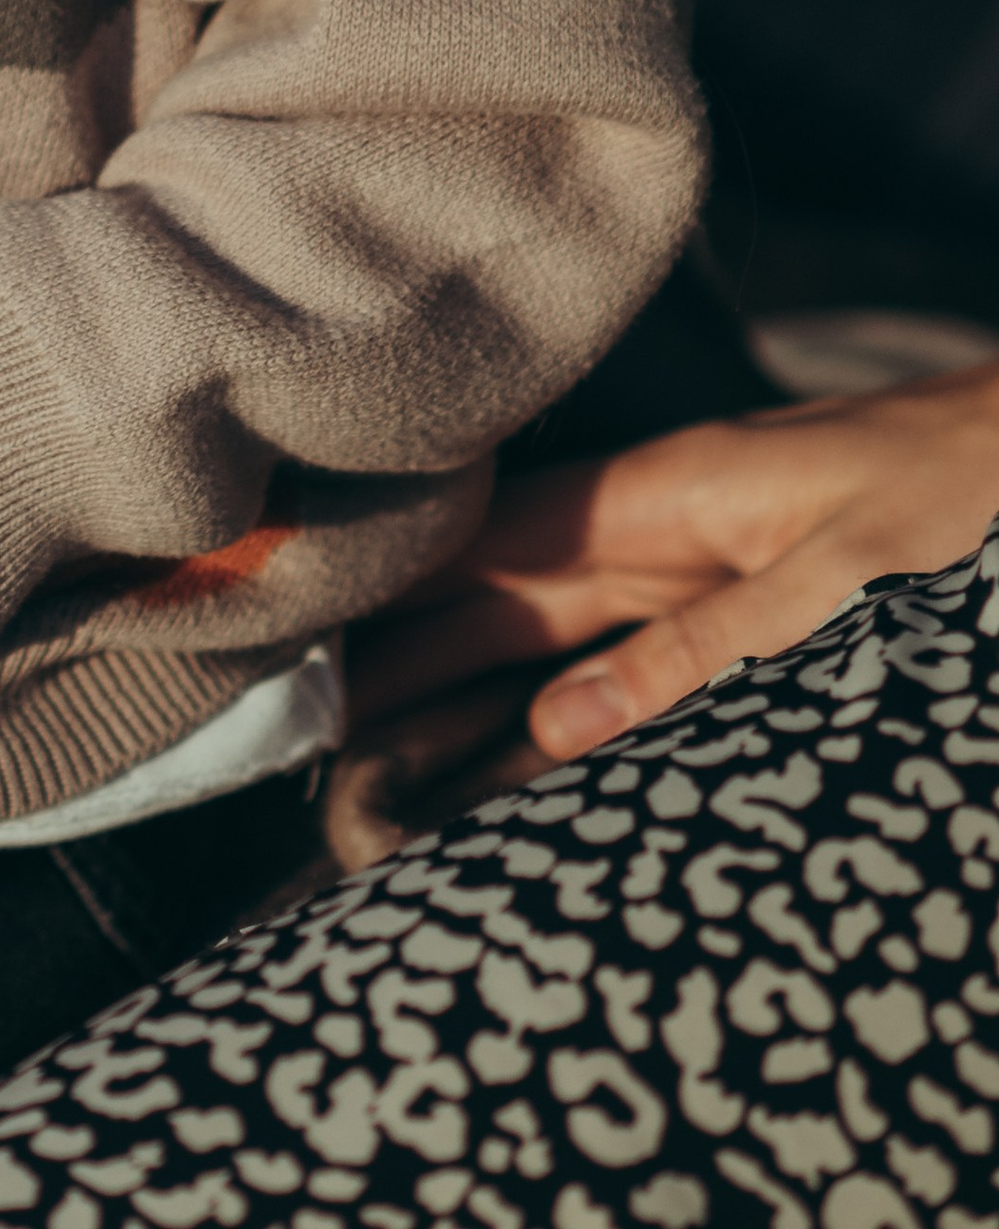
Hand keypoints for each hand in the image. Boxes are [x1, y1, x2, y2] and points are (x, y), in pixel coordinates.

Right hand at [348, 363, 998, 761]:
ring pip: (556, 627)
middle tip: (312, 723)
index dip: (400, 588)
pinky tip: (522, 748)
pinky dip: (565, 700)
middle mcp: (664, 525)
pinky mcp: (745, 599)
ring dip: (475, 679)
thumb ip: (701, 655)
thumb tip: (557, 728)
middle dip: (412, 648)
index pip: (494, 543)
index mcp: (666, 495)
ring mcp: (700, 561)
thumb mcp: (839, 583)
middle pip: (506, 592)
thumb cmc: (959, 496)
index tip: (310, 634)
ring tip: (381, 748)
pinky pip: (629, 655)